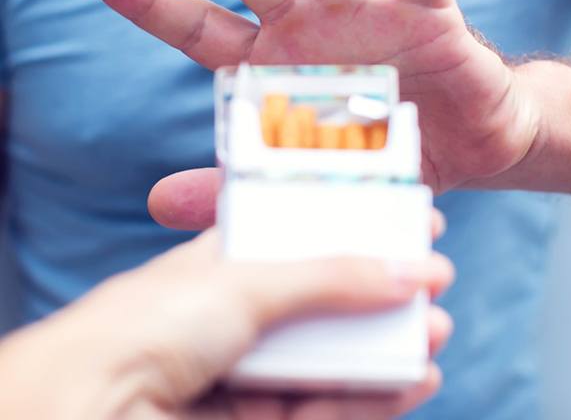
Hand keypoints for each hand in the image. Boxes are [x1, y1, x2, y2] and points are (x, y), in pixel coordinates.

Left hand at [0, 212, 452, 419]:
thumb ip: (328, 279)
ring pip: (331, 356)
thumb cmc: (149, 322)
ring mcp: (247, 367)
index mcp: (228, 259)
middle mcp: (239, 312)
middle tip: (434, 280)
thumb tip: (405, 268)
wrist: (82, 411)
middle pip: (326, 300)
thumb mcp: (247, 282)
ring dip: (386, 347)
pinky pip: (324, 403)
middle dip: (383, 293)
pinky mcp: (254, 417)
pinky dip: (370, 395)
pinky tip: (412, 380)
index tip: (403, 221)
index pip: (306, 238)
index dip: (356, 230)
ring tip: (436, 332)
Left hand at [83, 0, 539, 192]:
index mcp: (277, 67)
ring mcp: (366, 14)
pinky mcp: (426, 14)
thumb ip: (233, 185)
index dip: (150, 1)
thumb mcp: (302, 177)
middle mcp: (311, 28)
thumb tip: (155, 203)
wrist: (461, 150)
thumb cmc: (379, 157)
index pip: (201, 29)